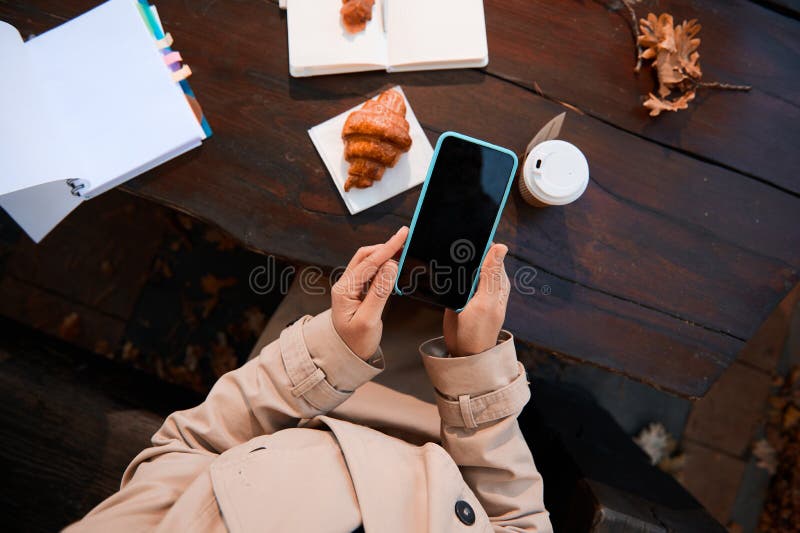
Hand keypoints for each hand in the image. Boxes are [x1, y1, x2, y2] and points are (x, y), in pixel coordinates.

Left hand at [331, 226, 408, 359]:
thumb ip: (380, 291)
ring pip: (368, 263)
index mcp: (344, 290)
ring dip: (385, 255)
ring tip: (403, 249)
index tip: (403, 235)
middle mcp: (345, 285)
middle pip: (366, 256)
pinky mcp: (358, 292)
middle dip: (385, 246)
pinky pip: (371, 273)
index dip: (388, 247)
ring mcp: (351, 288)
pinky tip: (394, 265)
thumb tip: (391, 265)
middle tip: (406, 238)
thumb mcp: (369, 319)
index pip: (368, 262)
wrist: (346, 357)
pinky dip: (384, 266)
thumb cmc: (355, 342)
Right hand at [443, 243, 509, 356]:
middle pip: (476, 257)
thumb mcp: (485, 302)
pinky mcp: (459, 293)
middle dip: (464, 252)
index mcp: (498, 281)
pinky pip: (454, 277)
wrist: (463, 352)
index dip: (480, 243)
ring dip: (454, 263)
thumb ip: (491, 275)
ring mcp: (472, 288)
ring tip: (445, 263)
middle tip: (451, 251)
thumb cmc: (479, 331)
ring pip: (463, 266)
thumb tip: (501, 246)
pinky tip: (442, 272)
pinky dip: (448, 274)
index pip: (491, 252)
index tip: (466, 237)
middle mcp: (487, 282)